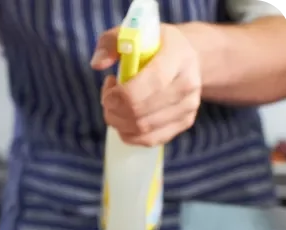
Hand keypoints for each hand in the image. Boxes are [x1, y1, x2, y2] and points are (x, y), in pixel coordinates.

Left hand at [91, 24, 201, 146]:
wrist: (186, 58)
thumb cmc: (153, 46)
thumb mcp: (131, 34)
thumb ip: (109, 43)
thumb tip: (97, 64)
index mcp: (177, 56)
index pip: (150, 84)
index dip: (121, 95)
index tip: (109, 89)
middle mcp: (188, 84)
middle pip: (141, 113)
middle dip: (114, 110)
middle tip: (108, 97)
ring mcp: (188, 106)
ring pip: (142, 129)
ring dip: (118, 121)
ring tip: (116, 104)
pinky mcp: (184, 123)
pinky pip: (149, 140)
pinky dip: (128, 133)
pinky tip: (125, 118)